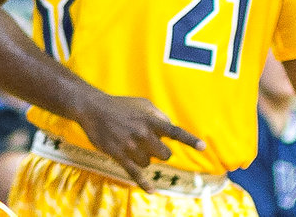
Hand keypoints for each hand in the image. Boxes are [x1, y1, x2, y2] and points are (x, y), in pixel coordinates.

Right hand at [71, 92, 204, 185]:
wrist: (92, 108)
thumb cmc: (120, 106)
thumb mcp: (142, 104)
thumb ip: (159, 116)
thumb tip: (170, 129)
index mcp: (150, 120)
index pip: (174, 131)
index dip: (189, 139)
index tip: (203, 146)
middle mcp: (143, 134)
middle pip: (164, 154)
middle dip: (160, 152)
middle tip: (150, 145)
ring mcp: (131, 146)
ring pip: (149, 163)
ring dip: (145, 158)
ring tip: (132, 146)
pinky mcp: (119, 155)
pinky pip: (135, 173)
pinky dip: (144, 183)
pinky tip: (152, 190)